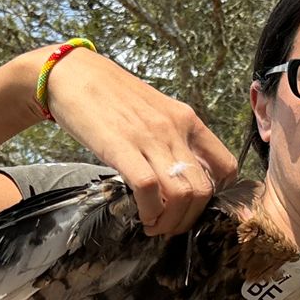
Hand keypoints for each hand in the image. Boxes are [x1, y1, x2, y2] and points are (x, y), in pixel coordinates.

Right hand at [43, 52, 238, 236]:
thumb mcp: (156, 111)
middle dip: (188, 219)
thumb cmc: (112, 95)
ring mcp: (149, 138)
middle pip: (202, 190)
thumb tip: (181, 174)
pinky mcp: (120, 146)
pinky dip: (148, 211)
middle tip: (170, 226)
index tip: (195, 207)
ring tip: (154, 225)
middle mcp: (174, 129)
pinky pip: (148, 188)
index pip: (225, 165)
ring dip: (169, 221)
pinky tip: (141, 215)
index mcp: (187, 120)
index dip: (216, 196)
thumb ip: (173, 138)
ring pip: (180, 194)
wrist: (74, 73)